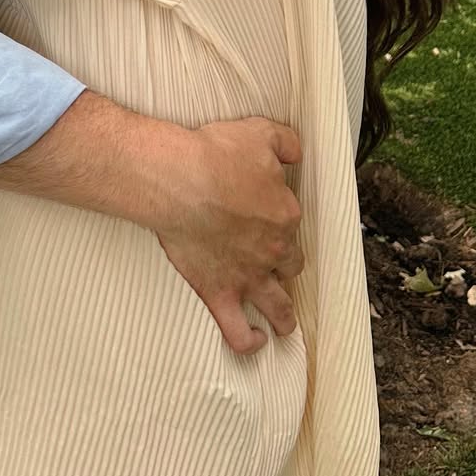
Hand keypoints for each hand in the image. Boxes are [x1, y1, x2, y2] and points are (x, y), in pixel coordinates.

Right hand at [0, 92, 302, 359]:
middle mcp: (272, 251)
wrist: (179, 181)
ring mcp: (247, 276)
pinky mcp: (218, 292)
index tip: (270, 217)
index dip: (281, 220)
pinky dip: (249, 341)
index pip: (291, 223)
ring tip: (284, 325)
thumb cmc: (216, 154)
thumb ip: (287, 143)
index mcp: (284, 215)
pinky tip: (256, 342)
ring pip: (276, 305)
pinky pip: (237, 330)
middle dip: (285, 265)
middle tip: (277, 264)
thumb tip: (297, 154)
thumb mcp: (260, 133)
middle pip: (289, 264)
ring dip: (284, 317)